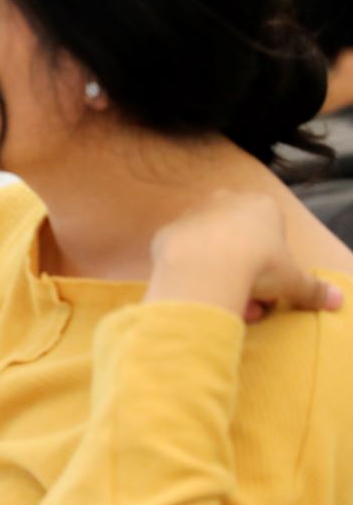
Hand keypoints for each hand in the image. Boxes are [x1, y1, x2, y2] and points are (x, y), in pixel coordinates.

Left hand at [147, 190, 344, 321]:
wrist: (203, 264)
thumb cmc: (257, 265)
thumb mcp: (293, 281)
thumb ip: (314, 290)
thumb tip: (337, 300)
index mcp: (261, 205)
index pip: (273, 235)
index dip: (274, 267)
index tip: (270, 290)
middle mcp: (226, 201)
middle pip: (241, 243)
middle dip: (247, 275)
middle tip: (249, 303)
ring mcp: (194, 213)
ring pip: (213, 248)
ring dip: (220, 275)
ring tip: (224, 303)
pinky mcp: (168, 230)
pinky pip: (185, 255)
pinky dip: (193, 272)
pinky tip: (198, 292)